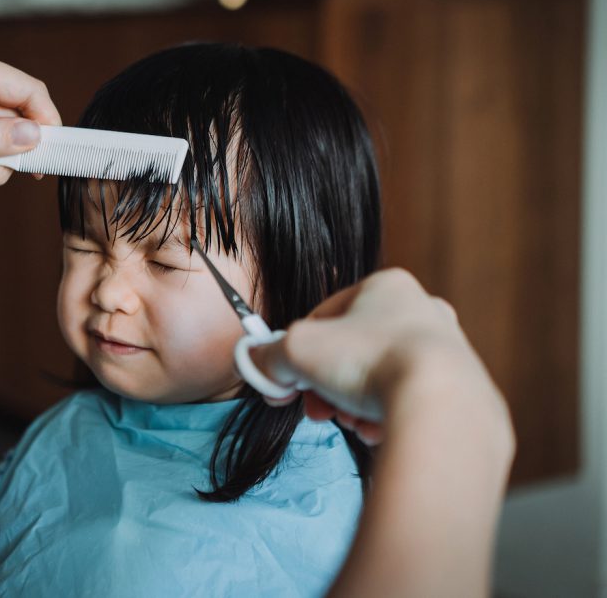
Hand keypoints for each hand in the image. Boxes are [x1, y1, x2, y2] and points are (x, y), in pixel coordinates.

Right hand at [250, 268, 491, 444]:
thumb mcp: (296, 350)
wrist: (441, 407)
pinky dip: (386, 416)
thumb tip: (255, 362)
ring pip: (379, 377)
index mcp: (386, 285)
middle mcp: (423, 310)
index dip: (296, 351)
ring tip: (347, 423)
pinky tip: (375, 432)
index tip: (285, 381)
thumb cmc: (368, 362)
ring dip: (353, 402)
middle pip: (352, 350)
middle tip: (315, 410)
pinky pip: (408, 401)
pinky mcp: (462, 388)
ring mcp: (448, 349)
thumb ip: (269, 354)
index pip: (324, 315)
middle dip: (326, 384)